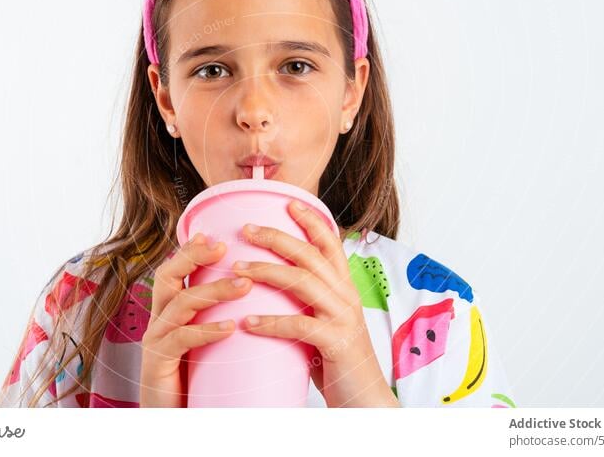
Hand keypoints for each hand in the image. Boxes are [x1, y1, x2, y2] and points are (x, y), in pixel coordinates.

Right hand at [139, 232, 252, 406]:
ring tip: (244, 285)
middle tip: (224, 246)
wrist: (178, 419)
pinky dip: (206, 330)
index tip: (218, 234)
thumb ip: (223, 315)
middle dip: (194, 256)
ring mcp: (156, 341)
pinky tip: (229, 327)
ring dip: (212, 291)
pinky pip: (181, 340)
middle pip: (167, 276)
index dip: (192, 249)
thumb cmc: (198, 378)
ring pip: (179, 304)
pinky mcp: (158, 364)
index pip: (176, 269)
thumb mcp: (211, 341)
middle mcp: (159, 320)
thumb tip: (261, 291)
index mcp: (171, 311)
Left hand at [232, 200, 398, 407]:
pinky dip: (271, 322)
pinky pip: (300, 325)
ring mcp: (343, 318)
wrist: (365, 401)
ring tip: (238, 268)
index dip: (311, 221)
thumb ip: (305, 304)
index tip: (289, 203)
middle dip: (278, 237)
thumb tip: (269, 290)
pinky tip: (248, 323)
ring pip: (304, 282)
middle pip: (311, 255)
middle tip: (247, 228)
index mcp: (344, 288)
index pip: (330, 244)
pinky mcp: (337, 343)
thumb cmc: (337, 362)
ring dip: (267, 271)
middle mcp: (346, 296)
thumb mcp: (324, 324)